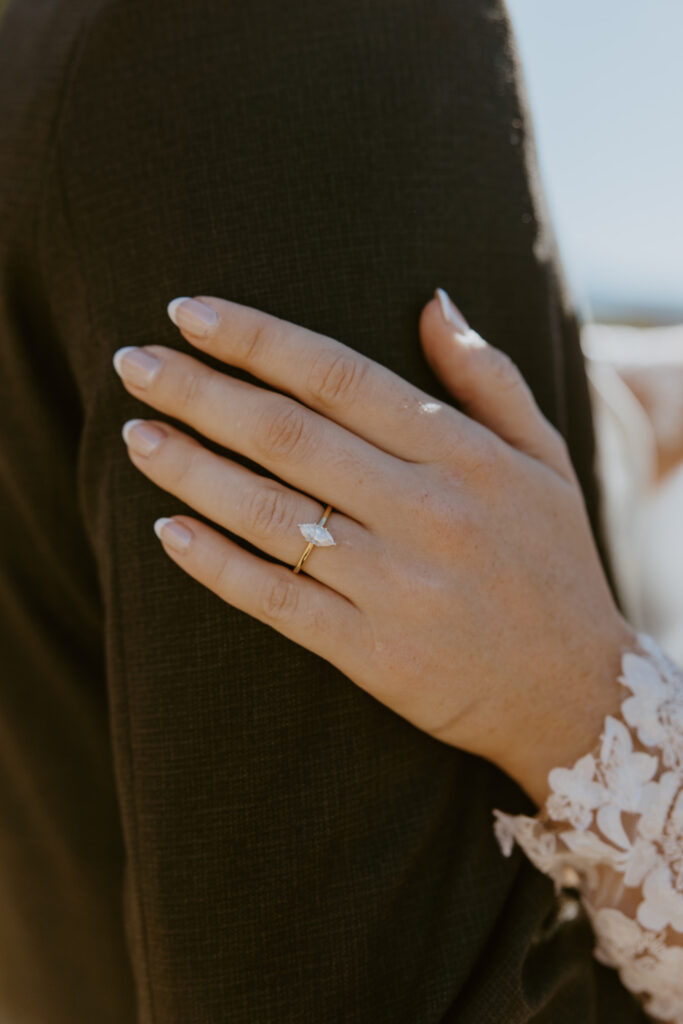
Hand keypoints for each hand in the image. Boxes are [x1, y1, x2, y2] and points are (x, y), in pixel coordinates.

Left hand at [112, 288, 637, 804]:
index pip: (338, 377)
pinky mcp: (372, 652)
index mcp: (463, 455)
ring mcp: (396, 585)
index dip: (256, 339)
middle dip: (198, 392)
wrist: (575, 693)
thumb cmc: (554, 563)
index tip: (189, 312)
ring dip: (190, 469)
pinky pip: (275, 599)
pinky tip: (166, 531)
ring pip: (268, 513)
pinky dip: (214, 564)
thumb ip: (487, 377)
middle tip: (132, 364)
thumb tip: (432, 300)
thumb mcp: (544, 459)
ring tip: (136, 435)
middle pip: (287, 435)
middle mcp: (426, 512)